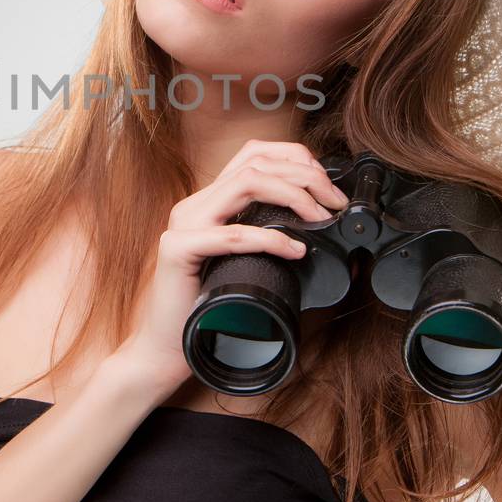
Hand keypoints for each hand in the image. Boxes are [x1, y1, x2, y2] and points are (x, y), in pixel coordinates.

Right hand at [110, 139, 350, 402]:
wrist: (165, 348)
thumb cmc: (207, 310)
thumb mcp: (243, 264)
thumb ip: (265, 238)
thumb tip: (316, 230)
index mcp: (209, 203)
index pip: (253, 154)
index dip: (294, 157)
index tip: (327, 184)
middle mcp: (195, 205)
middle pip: (256, 163)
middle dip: (305, 175)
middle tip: (335, 201)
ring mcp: (184, 224)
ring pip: (246, 183)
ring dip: (293, 193)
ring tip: (319, 215)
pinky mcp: (178, 250)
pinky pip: (232, 235)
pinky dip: (271, 238)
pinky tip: (295, 250)